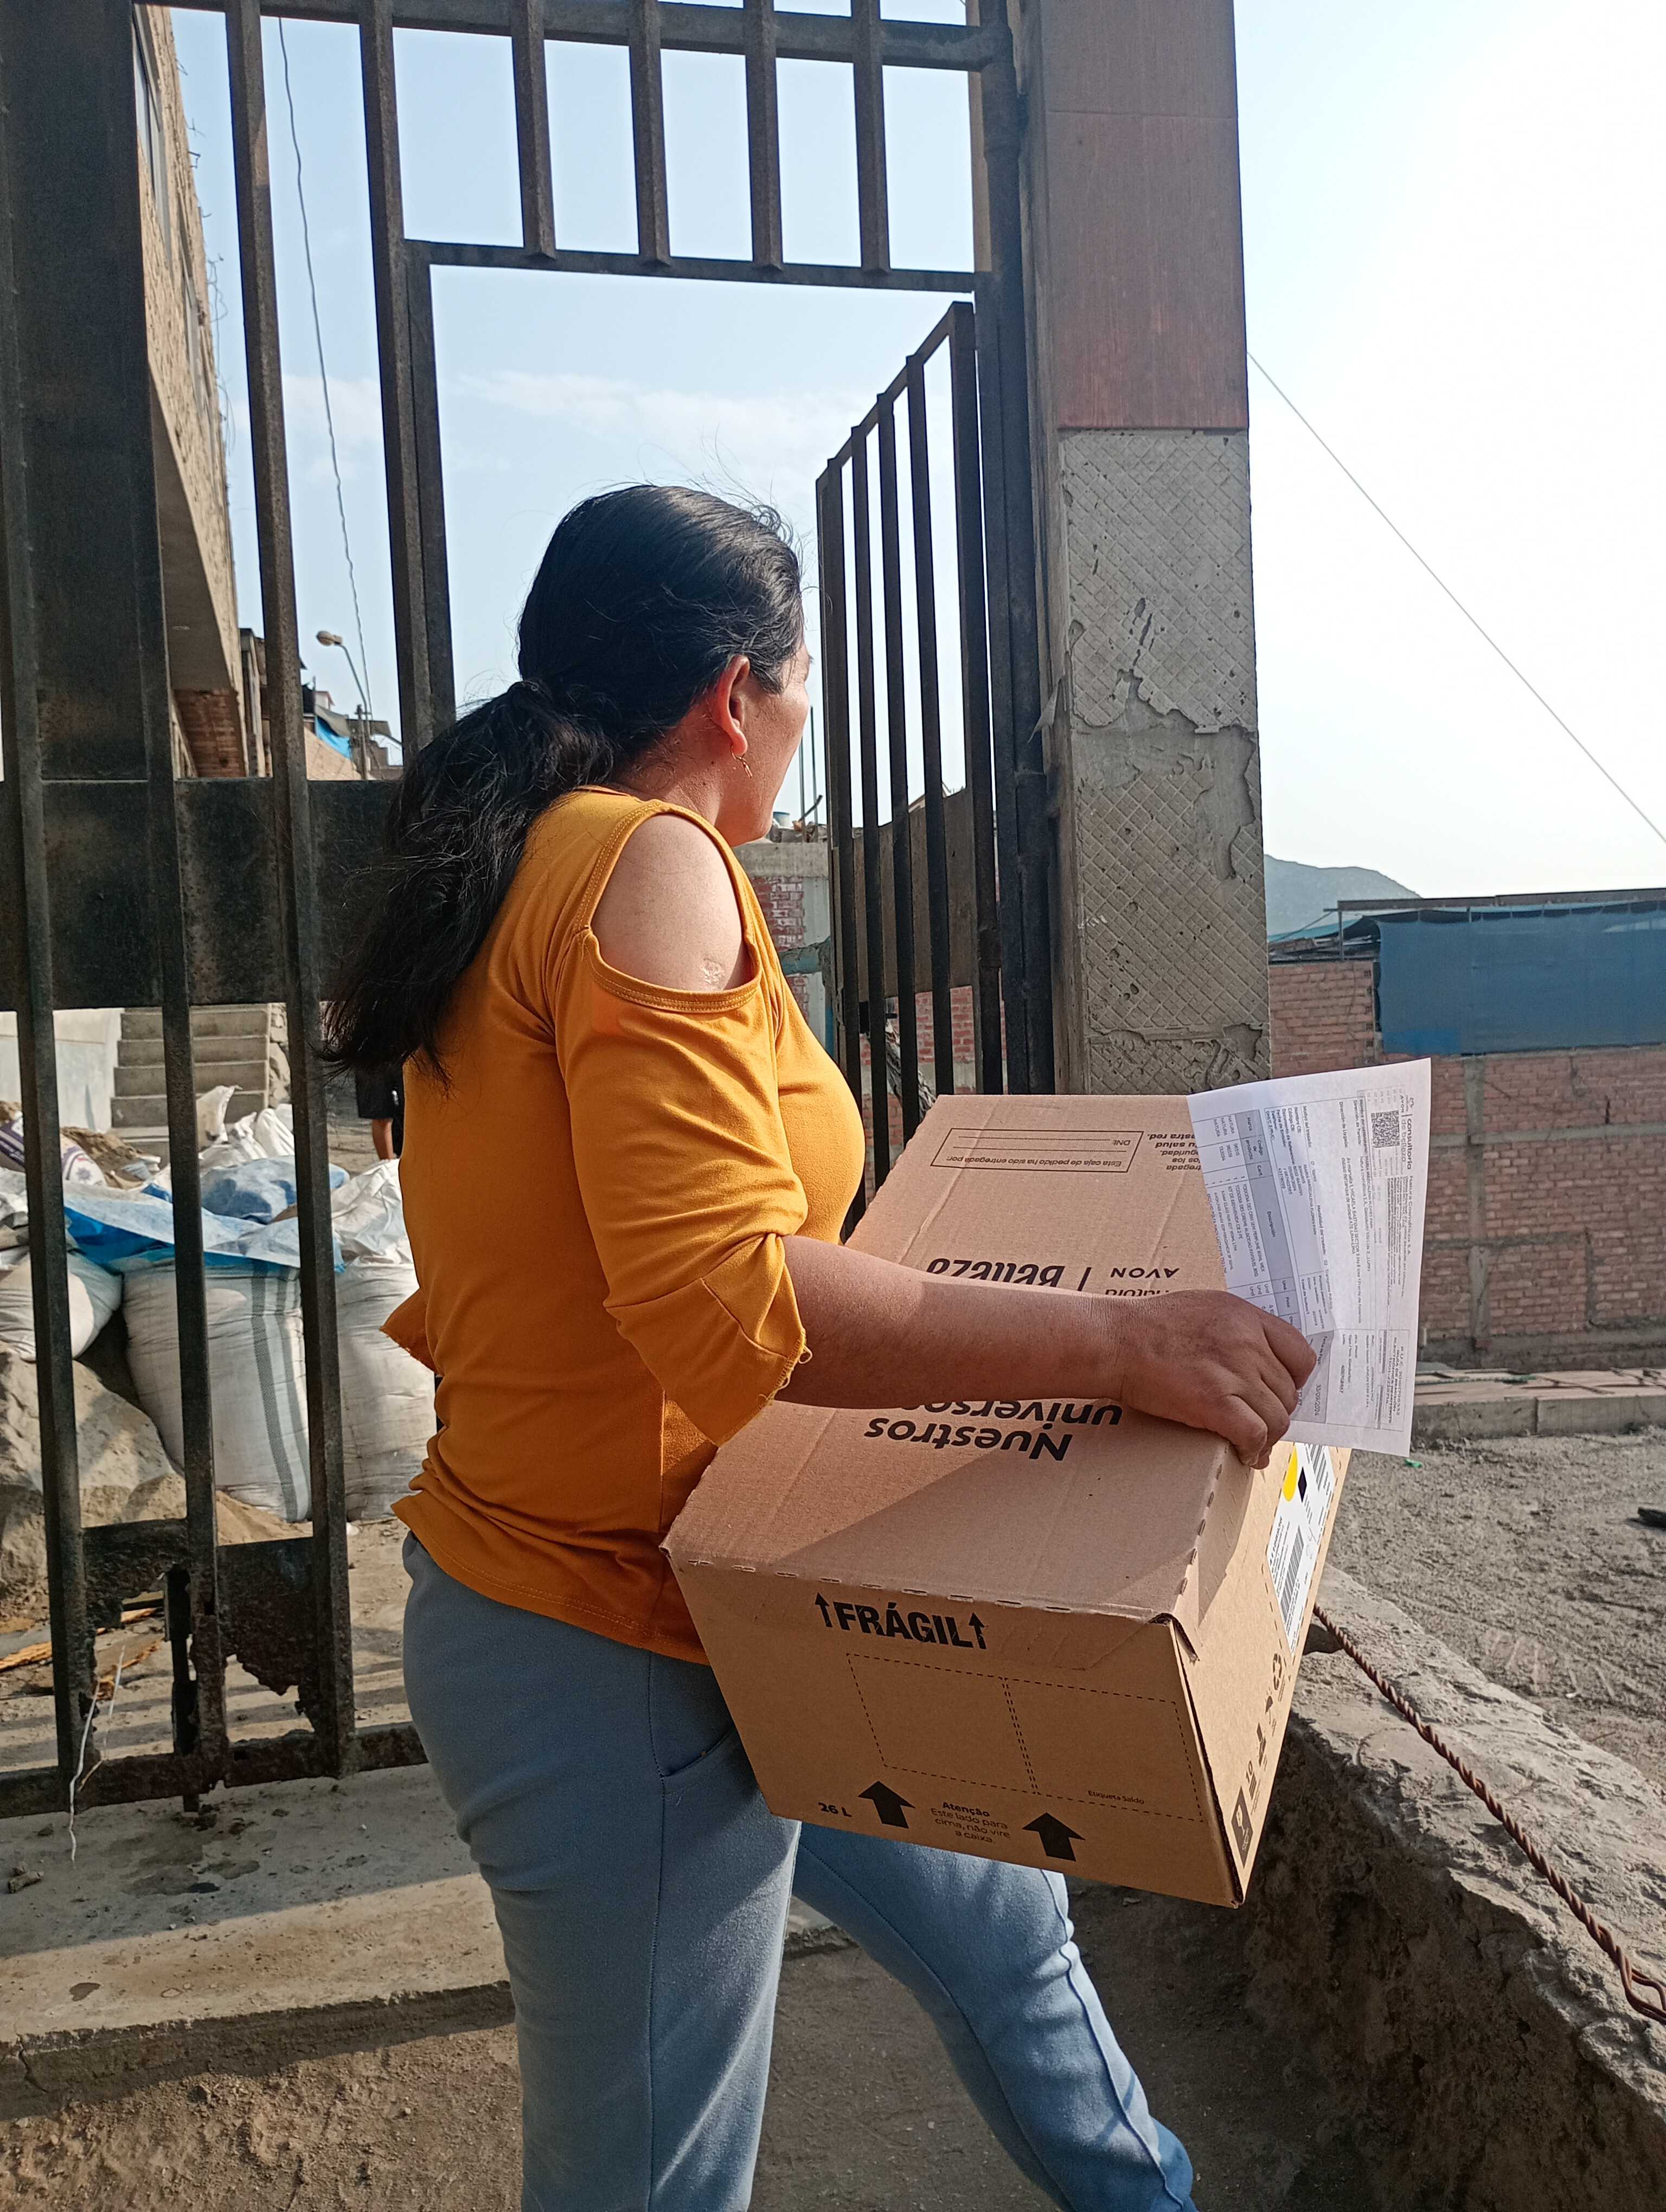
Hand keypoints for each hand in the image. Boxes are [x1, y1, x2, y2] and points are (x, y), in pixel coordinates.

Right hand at [1105, 1292, 1316, 1466]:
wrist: (1115, 1341)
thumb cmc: (1148, 1325)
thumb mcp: (1202, 1307)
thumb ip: (1235, 1328)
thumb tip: (1255, 1358)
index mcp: (1246, 1317)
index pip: (1300, 1354)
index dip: (1295, 1379)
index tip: (1281, 1391)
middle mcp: (1247, 1343)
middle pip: (1289, 1392)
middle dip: (1276, 1411)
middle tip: (1258, 1421)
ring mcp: (1233, 1373)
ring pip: (1278, 1418)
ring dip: (1268, 1437)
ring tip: (1253, 1444)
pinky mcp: (1215, 1403)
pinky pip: (1256, 1435)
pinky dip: (1254, 1450)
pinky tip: (1245, 1455)